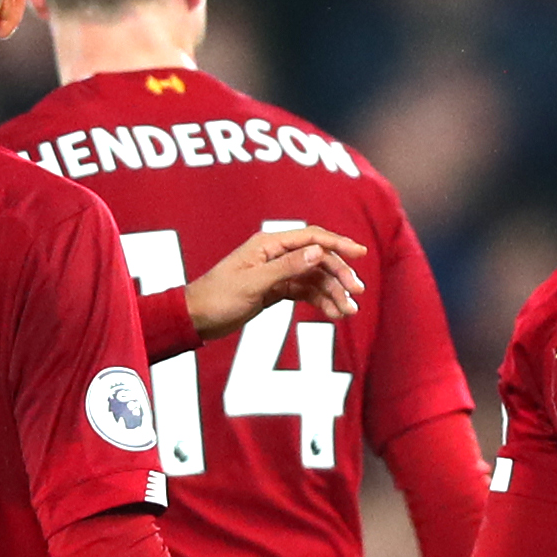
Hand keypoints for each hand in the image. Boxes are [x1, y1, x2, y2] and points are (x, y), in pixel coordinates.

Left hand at [187, 226, 365, 338]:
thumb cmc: (217, 298)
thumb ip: (287, 267)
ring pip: (314, 278)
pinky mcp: (275, 289)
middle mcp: (275, 254)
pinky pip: (304, 291)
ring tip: (348, 312)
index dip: (338, 243)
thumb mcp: (253, 283)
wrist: (196, 318)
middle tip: (356, 294)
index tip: (361, 254)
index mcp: (268, 245)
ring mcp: (276, 272)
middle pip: (318, 258)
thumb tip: (319, 251)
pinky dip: (320, 301)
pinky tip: (333, 313)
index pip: (312, 237)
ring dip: (333, 292)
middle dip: (339, 275)